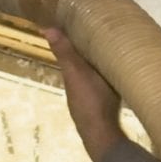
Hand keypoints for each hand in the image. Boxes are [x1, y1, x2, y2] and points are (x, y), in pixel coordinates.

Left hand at [48, 27, 124, 161]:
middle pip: (80, 67)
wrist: (102, 134)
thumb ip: (65, 53)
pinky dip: (104, 81)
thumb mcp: (78, 72)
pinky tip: (114, 80)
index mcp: (71, 76)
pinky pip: (102, 89)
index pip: (69, 55)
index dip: (72, 43)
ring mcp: (87, 101)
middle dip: (86, 55)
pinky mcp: (100, 109)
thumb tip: (46, 28)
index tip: (79, 27)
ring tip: (107, 57)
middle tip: (98, 39)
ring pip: (90, 79)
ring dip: (96, 69)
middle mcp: (76, 89)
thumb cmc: (92, 100)